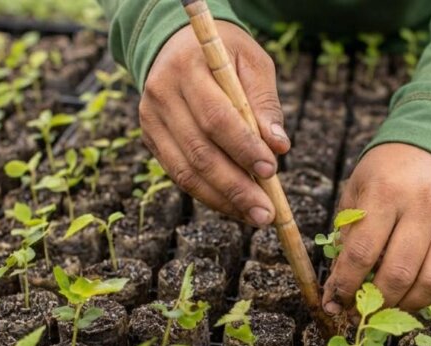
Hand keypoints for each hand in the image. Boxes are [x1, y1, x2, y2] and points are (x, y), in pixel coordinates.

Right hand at [140, 22, 288, 226]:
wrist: (178, 43)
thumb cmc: (226, 54)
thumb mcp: (253, 62)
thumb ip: (265, 102)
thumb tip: (279, 147)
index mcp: (187, 67)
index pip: (215, 116)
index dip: (243, 147)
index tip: (271, 170)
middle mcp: (162, 94)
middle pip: (199, 151)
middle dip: (236, 186)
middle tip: (267, 212)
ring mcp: (152, 119)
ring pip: (186, 171)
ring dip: (223, 200)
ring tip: (255, 216)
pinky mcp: (152, 139)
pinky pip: (179, 175)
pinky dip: (209, 196)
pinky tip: (235, 207)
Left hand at [324, 143, 430, 313]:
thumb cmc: (388, 172)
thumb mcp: (358, 189)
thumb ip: (348, 234)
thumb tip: (339, 287)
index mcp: (386, 191)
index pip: (363, 252)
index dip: (346, 285)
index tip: (334, 301)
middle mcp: (424, 205)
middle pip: (399, 272)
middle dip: (375, 302)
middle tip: (361, 311)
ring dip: (407, 304)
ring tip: (390, 305)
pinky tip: (420, 293)